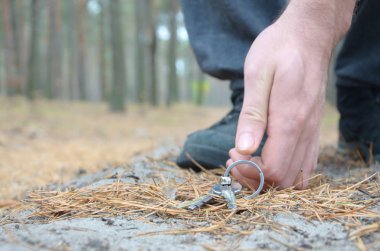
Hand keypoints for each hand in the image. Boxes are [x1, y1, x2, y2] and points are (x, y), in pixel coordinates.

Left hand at [228, 1, 355, 188]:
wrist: (308, 35)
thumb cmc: (279, 50)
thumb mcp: (257, 76)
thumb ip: (252, 116)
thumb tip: (245, 149)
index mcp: (290, 120)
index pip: (273, 170)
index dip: (249, 170)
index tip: (232, 152)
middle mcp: (306, 131)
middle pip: (286, 180)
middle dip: (256, 179)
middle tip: (236, 158)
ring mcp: (313, 131)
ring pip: (298, 177)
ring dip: (271, 178)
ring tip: (250, 159)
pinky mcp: (313, 128)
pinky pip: (306, 163)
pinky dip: (286, 170)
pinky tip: (268, 154)